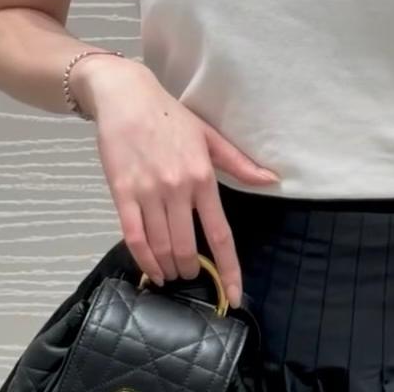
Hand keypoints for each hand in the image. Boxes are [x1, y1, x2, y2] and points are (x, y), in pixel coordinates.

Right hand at [79, 59, 279, 308]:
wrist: (128, 97)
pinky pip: (133, 237)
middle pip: (187, 247)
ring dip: (169, 268)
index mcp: (203, 176)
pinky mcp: (122, 193)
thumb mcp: (210, 136)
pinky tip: (152, 270)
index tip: (234, 295)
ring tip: (173, 273)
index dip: (228, 269)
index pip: (220, 233)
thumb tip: (271, 180)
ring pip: (161, 247)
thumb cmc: (172, 117)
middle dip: (192, 269)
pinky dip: (144, 261)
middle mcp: (178, 188)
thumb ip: (239, 163)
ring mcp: (148, 192)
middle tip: (192, 273)